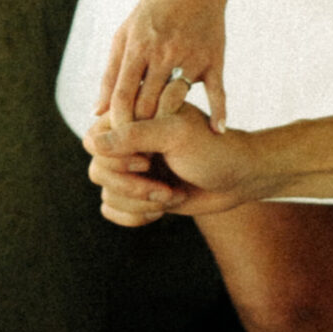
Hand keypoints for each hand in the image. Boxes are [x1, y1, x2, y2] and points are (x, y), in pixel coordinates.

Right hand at [84, 103, 266, 217]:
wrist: (239, 178)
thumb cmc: (215, 150)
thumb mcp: (177, 135)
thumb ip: (134, 135)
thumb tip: (93, 143)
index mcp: (133, 115)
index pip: (95, 140)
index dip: (117, 159)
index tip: (148, 161)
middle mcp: (127, 140)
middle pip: (98, 171)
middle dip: (134, 187)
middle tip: (166, 189)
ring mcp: (131, 167)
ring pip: (106, 193)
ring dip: (140, 203)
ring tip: (172, 196)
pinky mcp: (136, 190)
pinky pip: (110, 208)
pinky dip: (134, 216)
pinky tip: (161, 210)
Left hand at [97, 0, 227, 136]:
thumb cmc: (153, 12)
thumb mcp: (125, 35)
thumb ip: (111, 74)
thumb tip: (96, 112)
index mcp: (137, 46)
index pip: (123, 95)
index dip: (117, 122)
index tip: (116, 141)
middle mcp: (163, 52)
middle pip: (147, 104)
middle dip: (140, 129)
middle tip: (138, 148)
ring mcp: (191, 56)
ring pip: (176, 101)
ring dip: (168, 124)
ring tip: (163, 139)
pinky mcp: (214, 58)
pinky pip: (217, 91)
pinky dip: (219, 112)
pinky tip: (216, 131)